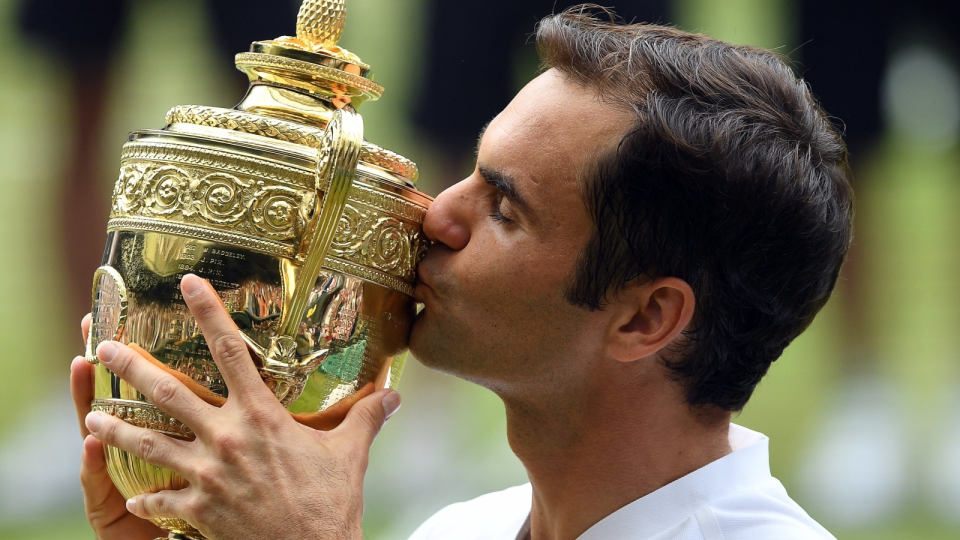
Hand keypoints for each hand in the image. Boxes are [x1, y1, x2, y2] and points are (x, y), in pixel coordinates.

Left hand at [84, 274, 400, 539]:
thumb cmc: (331, 504)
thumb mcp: (352, 455)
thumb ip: (367, 418)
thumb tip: (396, 394)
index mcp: (262, 416)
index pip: (232, 351)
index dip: (209, 313)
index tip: (188, 283)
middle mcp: (227, 438)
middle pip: (168, 392)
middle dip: (131, 366)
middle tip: (103, 346)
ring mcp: (206, 475)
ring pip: (147, 443)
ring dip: (114, 428)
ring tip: (90, 418)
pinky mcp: (196, 511)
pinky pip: (159, 500)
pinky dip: (145, 497)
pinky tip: (132, 495)